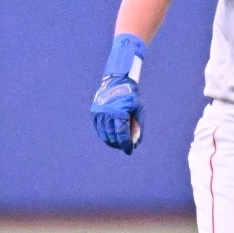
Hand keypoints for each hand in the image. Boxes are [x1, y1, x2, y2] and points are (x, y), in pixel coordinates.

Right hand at [91, 34, 145, 153]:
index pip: (122, 134)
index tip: (129, 151)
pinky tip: (110, 138)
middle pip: (112, 136)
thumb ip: (138, 127)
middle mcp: (107, 113)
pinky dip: (103, 135)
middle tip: (125, 147)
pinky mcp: (94, 112)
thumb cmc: (131, 96)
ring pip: (104, 134)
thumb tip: (136, 144)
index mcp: (119, 112)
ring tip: (118, 144)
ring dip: (111, 141)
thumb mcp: (138, 110)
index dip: (126, 145)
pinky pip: (98, 129)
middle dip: (120, 144)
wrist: (118, 81)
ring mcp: (99, 113)